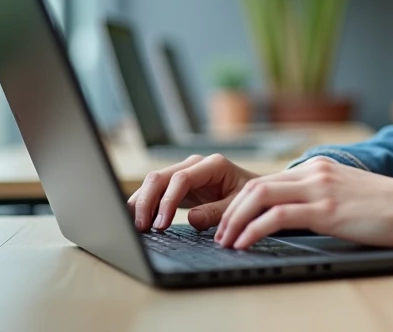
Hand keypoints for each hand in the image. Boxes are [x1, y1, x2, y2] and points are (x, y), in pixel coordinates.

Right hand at [127, 153, 259, 232]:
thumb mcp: (239, 205)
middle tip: (142, 228)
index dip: (168, 201)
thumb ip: (217, 212)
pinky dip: (146, 204)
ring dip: (141, 203)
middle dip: (147, 202)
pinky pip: (157, 191)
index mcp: (213, 165)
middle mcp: (195, 165)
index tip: (161, 225)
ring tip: (138, 227)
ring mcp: (184, 172)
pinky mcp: (178, 184)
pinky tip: (142, 221)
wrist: (254, 191)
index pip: (181, 179)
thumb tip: (192, 218)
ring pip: (153, 182)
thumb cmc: (249, 197)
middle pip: (160, 177)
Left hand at [214, 157, 392, 250]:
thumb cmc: (392, 209)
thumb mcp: (350, 197)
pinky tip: (245, 245)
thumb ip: (324, 200)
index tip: (230, 224)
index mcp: (320, 167)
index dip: (242, 203)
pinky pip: (276, 216)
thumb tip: (300, 219)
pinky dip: (253, 230)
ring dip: (235, 221)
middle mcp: (316, 171)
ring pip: (259, 196)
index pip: (268, 180)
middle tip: (219, 235)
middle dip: (230, 212)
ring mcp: (320, 187)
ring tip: (226, 242)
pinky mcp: (326, 208)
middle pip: (256, 185)